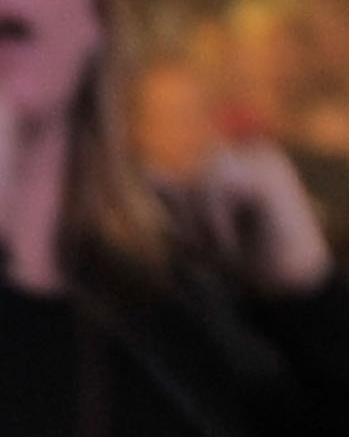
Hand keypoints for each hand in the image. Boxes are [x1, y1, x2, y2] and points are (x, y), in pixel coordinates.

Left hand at [187, 140, 335, 294]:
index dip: (182, 212)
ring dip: (199, 222)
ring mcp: (265, 164)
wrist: (287, 280)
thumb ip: (180, 203)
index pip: (190, 175)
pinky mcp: (270, 178)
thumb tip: (148, 172)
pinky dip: (214, 222)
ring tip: (215, 249)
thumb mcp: (202, 229)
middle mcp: (254, 156)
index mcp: (240, 164)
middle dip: (187, 218)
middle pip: (194, 175)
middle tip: (202, 250)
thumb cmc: (247, 257)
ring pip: (204, 179)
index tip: (194, 245)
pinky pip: (222, 187)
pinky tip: (227, 245)